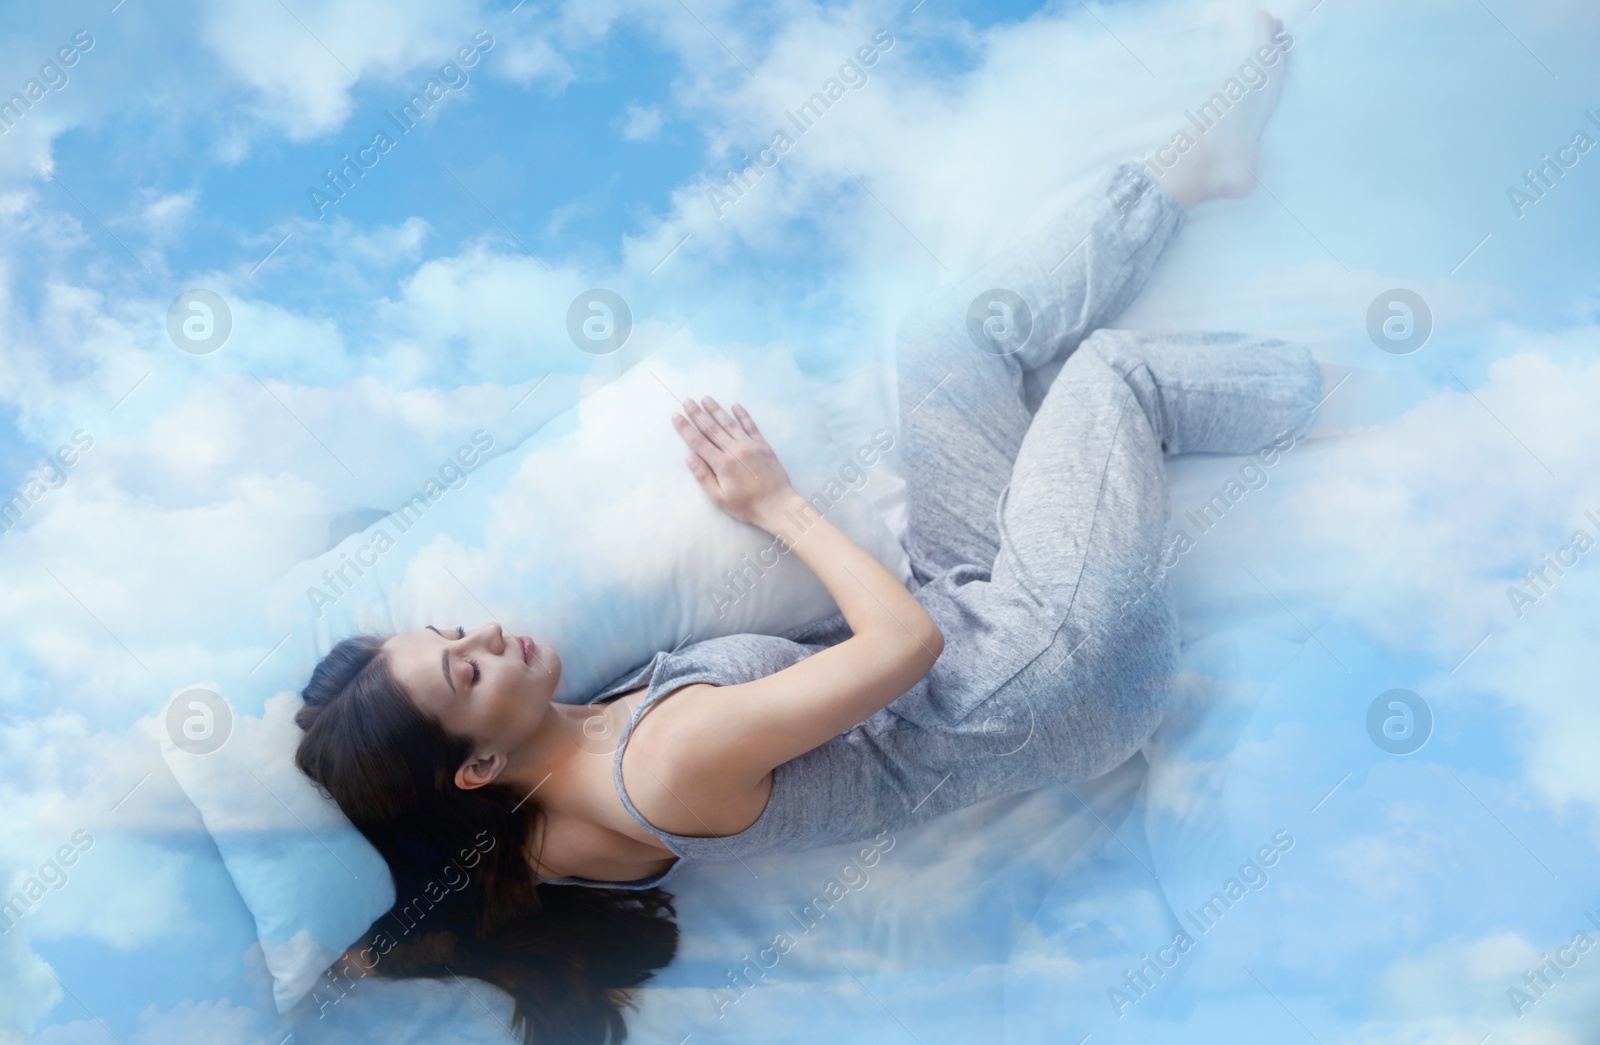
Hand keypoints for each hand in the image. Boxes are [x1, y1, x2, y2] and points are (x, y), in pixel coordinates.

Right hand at [671, 396, 795, 527]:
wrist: (778, 506)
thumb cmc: (747, 506)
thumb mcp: (720, 498)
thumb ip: (704, 476)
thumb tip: (689, 457)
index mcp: (722, 464)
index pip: (698, 442)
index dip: (686, 428)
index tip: (676, 416)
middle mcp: (734, 450)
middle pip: (712, 428)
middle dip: (697, 414)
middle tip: (687, 401)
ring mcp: (750, 445)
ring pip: (729, 423)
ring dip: (716, 410)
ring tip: (706, 398)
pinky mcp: (763, 445)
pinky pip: (751, 426)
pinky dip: (743, 415)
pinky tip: (735, 405)